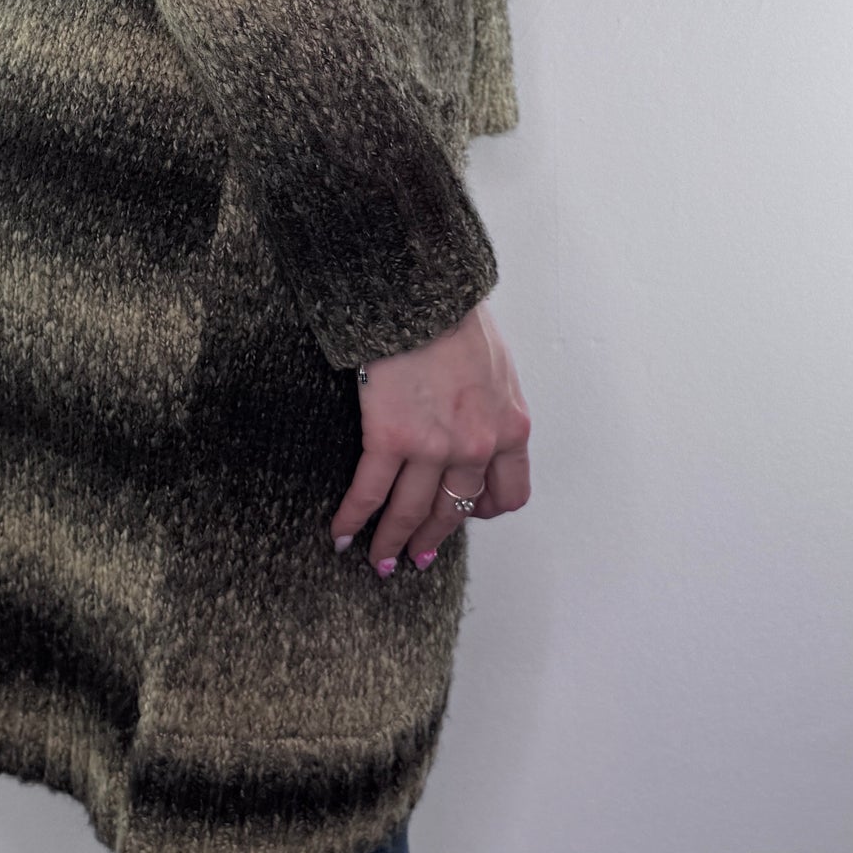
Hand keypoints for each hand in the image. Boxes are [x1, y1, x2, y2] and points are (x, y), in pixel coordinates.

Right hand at [326, 299, 531, 575]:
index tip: (466, 516)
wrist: (422, 291)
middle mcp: (477, 446)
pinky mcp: (389, 438)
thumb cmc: (456, 317)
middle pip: (455, 511)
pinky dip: (354, 519)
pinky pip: (370, 492)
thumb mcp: (498, 366)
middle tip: (416, 556)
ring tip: (380, 560)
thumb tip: (478, 426)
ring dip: (392, 542)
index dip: (483, 512)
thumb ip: (494, 406)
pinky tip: (341, 535)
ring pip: (412, 512)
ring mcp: (433, 447)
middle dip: (433, 538)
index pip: (508, 495)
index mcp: (510, 428)